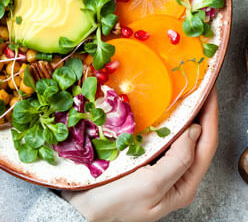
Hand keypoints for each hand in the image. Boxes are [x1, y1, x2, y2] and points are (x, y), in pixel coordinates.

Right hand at [63, 88, 217, 221]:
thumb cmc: (116, 201)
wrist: (83, 208)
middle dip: (200, 113)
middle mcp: (175, 176)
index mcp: (183, 185)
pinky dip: (165, 122)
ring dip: (183, 116)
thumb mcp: (151, 184)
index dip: (211, 116)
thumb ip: (178, 160)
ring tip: (184, 94)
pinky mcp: (144, 160)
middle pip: (196, 140)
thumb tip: (195, 131)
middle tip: (199, 87)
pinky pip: (161, 138)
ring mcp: (159, 168)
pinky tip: (160, 110)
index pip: (206, 145)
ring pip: (179, 138)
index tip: (210, 92)